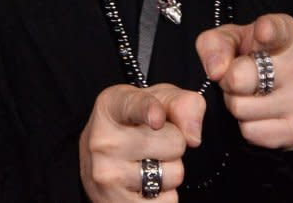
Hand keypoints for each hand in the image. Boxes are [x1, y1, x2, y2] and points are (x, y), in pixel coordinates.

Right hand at [79, 83, 205, 201]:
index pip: (134, 106)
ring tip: (145, 162)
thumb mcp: (158, 100)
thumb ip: (183, 103)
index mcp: (111, 106)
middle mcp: (103, 140)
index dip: (148, 111)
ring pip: (174, 175)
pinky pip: (168, 202)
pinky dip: (165, 195)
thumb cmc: (136, 122)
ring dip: (170, 170)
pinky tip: (143, 184)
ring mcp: (107, 176)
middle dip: (175, 143)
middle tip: (152, 142)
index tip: (157, 118)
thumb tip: (193, 137)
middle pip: (175, 142)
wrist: (100, 157)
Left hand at [195, 14, 292, 149]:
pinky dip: (247, 125)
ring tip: (249, 93)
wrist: (276, 82)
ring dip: (236, 103)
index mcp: (285, 33)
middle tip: (238, 76)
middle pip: (237, 78)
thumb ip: (214, 45)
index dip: (267, 31)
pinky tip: (259, 111)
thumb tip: (216, 71)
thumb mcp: (228, 39)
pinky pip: (251, 132)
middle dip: (227, 80)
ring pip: (240, 109)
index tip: (263, 32)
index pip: (276, 31)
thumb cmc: (248, 55)